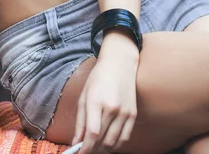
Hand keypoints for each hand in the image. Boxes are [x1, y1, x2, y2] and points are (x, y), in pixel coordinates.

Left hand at [73, 38, 138, 153]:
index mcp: (96, 101)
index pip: (91, 134)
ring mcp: (124, 112)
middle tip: (85, 149)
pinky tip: (108, 143)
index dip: (84, 148)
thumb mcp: (84, 95)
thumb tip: (76, 142)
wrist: (120, 63)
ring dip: (103, 149)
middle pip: (101, 140)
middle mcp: (112, 108)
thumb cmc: (99, 78)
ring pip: (113, 142)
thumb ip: (80, 121)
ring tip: (95, 146)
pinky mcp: (132, 114)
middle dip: (92, 149)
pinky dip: (115, 145)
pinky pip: (124, 138)